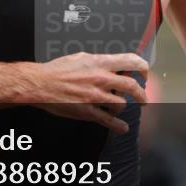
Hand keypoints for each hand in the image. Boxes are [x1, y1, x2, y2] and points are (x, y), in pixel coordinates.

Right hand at [29, 52, 148, 132]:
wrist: (40, 84)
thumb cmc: (57, 70)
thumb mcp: (81, 58)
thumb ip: (98, 61)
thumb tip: (112, 63)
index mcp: (99, 63)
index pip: (130, 61)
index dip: (142, 67)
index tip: (144, 72)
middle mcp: (100, 79)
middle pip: (132, 86)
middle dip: (141, 93)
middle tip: (143, 98)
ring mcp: (95, 96)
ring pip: (121, 104)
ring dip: (123, 107)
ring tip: (119, 108)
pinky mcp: (87, 111)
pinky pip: (108, 120)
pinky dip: (118, 126)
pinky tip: (122, 128)